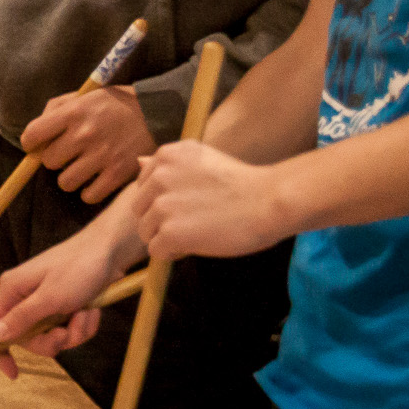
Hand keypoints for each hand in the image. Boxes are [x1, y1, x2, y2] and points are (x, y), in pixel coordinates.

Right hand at [0, 226, 124, 378]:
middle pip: (29, 338)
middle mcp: (25, 297)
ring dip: (74, 331)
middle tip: (66, 332)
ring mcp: (46, 302)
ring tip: (85, 313)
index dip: (1, 352)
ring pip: (54, 335)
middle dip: (53, 339)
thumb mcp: (49, 298)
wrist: (110, 251)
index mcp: (12, 290)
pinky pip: (70, 329)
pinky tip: (92, 310)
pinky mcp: (65, 305)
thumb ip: (22, 318)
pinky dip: (83, 324)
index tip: (14, 374)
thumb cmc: (77, 269)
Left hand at [20, 86, 154, 203]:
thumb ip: (57, 108)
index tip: (36, 144)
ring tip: (83, 167)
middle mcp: (84, 135)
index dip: (31, 142)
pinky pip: (88, 196)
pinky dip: (90, 191)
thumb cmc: (116, 104)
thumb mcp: (86, 95)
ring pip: (65, 182)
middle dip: (55, 158)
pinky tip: (96, 180)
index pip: (33, 134)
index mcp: (73, 113)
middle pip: (48, 162)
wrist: (158, 113)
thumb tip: (35, 134)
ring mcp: (101, 156)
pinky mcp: (118, 174)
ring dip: (71, 177)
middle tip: (69, 153)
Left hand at [132, 141, 292, 260]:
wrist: (270, 202)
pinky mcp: (170, 231)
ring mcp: (163, 204)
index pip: (144, 186)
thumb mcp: (202, 159)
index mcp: (166, 155)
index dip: (165, 200)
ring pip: (146, 231)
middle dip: (162, 220)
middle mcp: (159, 176)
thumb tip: (138, 161)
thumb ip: (169, 165)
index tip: (191, 203)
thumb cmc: (243, 183)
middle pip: (141, 209)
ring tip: (197, 233)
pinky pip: (156, 250)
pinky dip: (173, 254)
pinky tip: (196, 245)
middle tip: (195, 222)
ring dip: (167, 237)